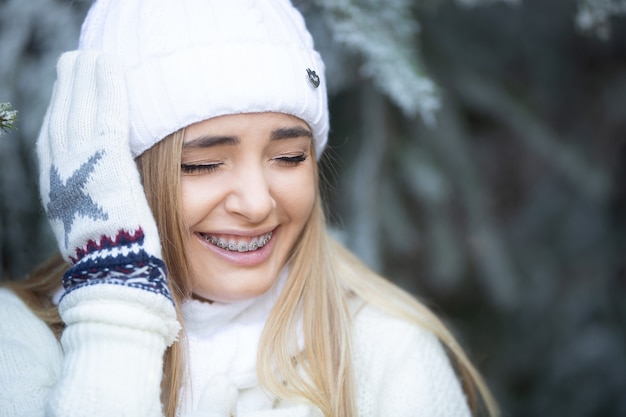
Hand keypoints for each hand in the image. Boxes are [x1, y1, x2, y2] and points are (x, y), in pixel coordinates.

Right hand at [37, 50, 169, 301]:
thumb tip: (104, 191)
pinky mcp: (106, 161)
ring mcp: (81, 166)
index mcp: (58, 191)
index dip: (61, 114)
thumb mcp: (98, 230)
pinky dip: (105, 89)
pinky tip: (109, 68)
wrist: (117, 276)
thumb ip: (98, 203)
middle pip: (62, 119)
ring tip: (92, 58)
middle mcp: (61, 174)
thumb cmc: (118, 263)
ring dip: (85, 81)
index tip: (69, 94)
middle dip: (69, 91)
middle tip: (76, 64)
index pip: (56, 142)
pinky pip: (104, 115)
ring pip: (79, 111)